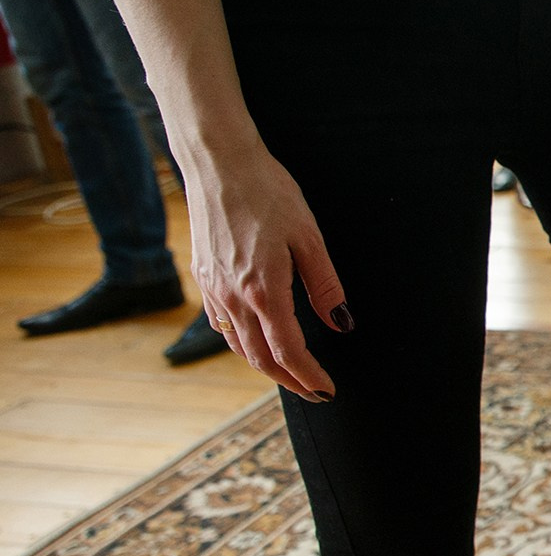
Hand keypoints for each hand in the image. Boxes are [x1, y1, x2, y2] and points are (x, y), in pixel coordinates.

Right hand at [182, 138, 351, 401]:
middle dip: (289, 381)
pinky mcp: (203, 277)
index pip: (288, 352)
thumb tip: (342, 324)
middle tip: (315, 392)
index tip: (328, 390)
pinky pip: (222, 325)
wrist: (218, 163)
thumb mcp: (309, 237)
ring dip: (266, 366)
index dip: (309, 377)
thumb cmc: (268, 193)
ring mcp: (213, 289)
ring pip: (238, 346)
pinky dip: (243, 343)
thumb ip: (325, 286)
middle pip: (261, 359)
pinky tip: (257, 340)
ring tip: (291, 374)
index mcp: (263, 290)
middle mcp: (233, 297)